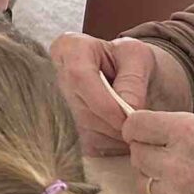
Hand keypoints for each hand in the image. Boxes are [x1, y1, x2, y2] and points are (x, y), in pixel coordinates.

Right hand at [50, 34, 159, 156]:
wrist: (126, 74)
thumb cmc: (131, 61)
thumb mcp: (139, 58)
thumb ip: (134, 80)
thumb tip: (129, 109)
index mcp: (70, 48)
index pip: (79, 78)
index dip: (104, 103)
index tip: (128, 118)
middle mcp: (54, 73)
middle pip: (78, 108)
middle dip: (112, 123)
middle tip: (137, 127)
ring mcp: (54, 102)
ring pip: (81, 130)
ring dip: (111, 137)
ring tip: (132, 130)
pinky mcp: (62, 126)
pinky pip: (84, 145)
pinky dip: (107, 145)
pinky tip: (120, 136)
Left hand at [121, 108, 193, 193]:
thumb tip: (171, 125)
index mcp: (189, 134)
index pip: (136, 126)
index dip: (136, 125)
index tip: (140, 129)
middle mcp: (178, 167)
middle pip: (136, 155)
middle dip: (147, 150)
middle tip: (165, 151)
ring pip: (146, 183)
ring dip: (159, 177)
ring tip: (186, 174)